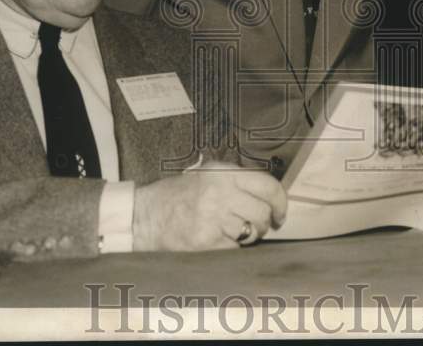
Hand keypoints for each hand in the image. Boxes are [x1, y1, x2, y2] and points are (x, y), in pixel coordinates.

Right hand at [131, 162, 286, 251]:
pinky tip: (216, 241)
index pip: (267, 185)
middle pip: (261, 212)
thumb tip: (268, 196)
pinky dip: (230, 249)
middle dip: (262, 223)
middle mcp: (220, 192)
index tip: (280, 213)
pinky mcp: (205, 242)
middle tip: (254, 226)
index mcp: (222, 173)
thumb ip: (235, 181)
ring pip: (250, 232)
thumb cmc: (174, 197)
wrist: (142, 217)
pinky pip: (234, 249)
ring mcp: (213, 218)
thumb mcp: (204, 176)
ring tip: (229, 232)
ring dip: (246, 236)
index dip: (280, 202)